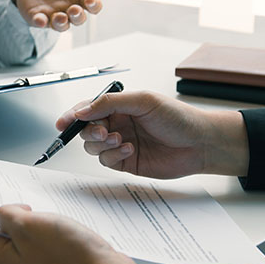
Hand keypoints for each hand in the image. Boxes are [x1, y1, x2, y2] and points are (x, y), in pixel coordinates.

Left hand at [0, 205, 137, 263]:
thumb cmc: (70, 258)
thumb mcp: (29, 226)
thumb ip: (8, 214)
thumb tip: (4, 210)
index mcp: (1, 257)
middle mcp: (15, 263)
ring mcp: (34, 262)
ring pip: (18, 235)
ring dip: (18, 215)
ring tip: (22, 198)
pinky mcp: (53, 259)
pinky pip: (38, 238)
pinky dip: (37, 222)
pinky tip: (45, 212)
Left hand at [16, 0, 102, 31]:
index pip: (94, 6)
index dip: (94, 5)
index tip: (90, 0)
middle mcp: (70, 11)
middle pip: (78, 19)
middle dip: (77, 16)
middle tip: (74, 9)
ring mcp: (55, 16)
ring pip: (61, 25)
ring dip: (61, 23)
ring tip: (60, 17)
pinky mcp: (39, 17)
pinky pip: (41, 22)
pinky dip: (41, 22)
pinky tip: (39, 19)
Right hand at [56, 91, 248, 178]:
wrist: (201, 143)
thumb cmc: (178, 117)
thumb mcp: (143, 101)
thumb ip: (110, 103)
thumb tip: (84, 109)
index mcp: (119, 106)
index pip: (88, 109)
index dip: (73, 116)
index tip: (63, 123)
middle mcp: (117, 124)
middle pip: (86, 130)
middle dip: (89, 132)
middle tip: (102, 133)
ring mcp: (121, 144)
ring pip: (93, 148)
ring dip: (102, 145)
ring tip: (120, 140)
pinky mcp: (127, 162)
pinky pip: (107, 162)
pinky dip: (114, 156)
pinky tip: (130, 149)